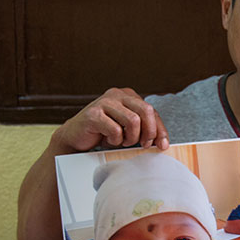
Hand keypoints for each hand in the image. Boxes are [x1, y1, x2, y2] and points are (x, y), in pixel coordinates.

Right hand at [51, 87, 169, 153]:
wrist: (76, 137)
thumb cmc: (104, 133)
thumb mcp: (128, 130)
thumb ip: (144, 129)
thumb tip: (163, 142)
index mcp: (128, 95)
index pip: (152, 111)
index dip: (159, 129)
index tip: (162, 145)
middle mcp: (117, 94)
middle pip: (146, 110)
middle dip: (149, 132)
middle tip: (143, 144)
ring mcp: (104, 102)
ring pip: (133, 120)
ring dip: (130, 137)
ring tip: (122, 141)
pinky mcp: (94, 114)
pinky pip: (115, 130)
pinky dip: (115, 140)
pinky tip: (107, 139)